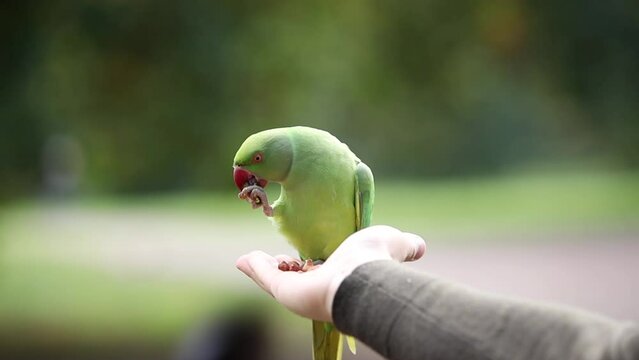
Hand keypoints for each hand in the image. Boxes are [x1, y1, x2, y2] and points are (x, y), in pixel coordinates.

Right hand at [235, 225, 425, 321]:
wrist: (366, 282)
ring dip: (263, 269)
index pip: (319, 273)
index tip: (302, 256)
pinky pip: (267, 278)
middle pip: (294, 280)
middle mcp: (319, 289)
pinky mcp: (287, 292)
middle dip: (283, 270)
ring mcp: (301, 293)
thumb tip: (420, 246)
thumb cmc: (378, 261)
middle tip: (274, 259)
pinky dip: (255, 268)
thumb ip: (404, 244)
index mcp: (340, 278)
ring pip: (277, 281)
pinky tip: (244, 259)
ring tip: (251, 259)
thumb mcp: (393, 243)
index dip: (309, 264)